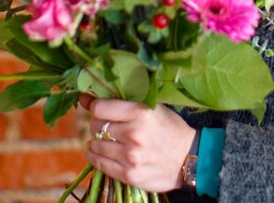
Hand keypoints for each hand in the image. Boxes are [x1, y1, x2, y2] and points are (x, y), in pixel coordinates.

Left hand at [81, 95, 195, 191]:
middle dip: (98, 125)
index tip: (101, 110)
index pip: (99, 108)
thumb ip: (122, 102)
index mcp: (140, 112)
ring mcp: (131, 157)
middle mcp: (134, 134)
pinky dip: (96, 157)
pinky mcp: (130, 175)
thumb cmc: (168, 127)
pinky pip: (100, 164)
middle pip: (96, 126)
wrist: (188, 157)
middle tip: (107, 126)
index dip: (97, 108)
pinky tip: (101, 153)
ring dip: (96, 142)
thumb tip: (84, 97)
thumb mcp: (151, 107)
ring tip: (105, 140)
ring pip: (95, 146)